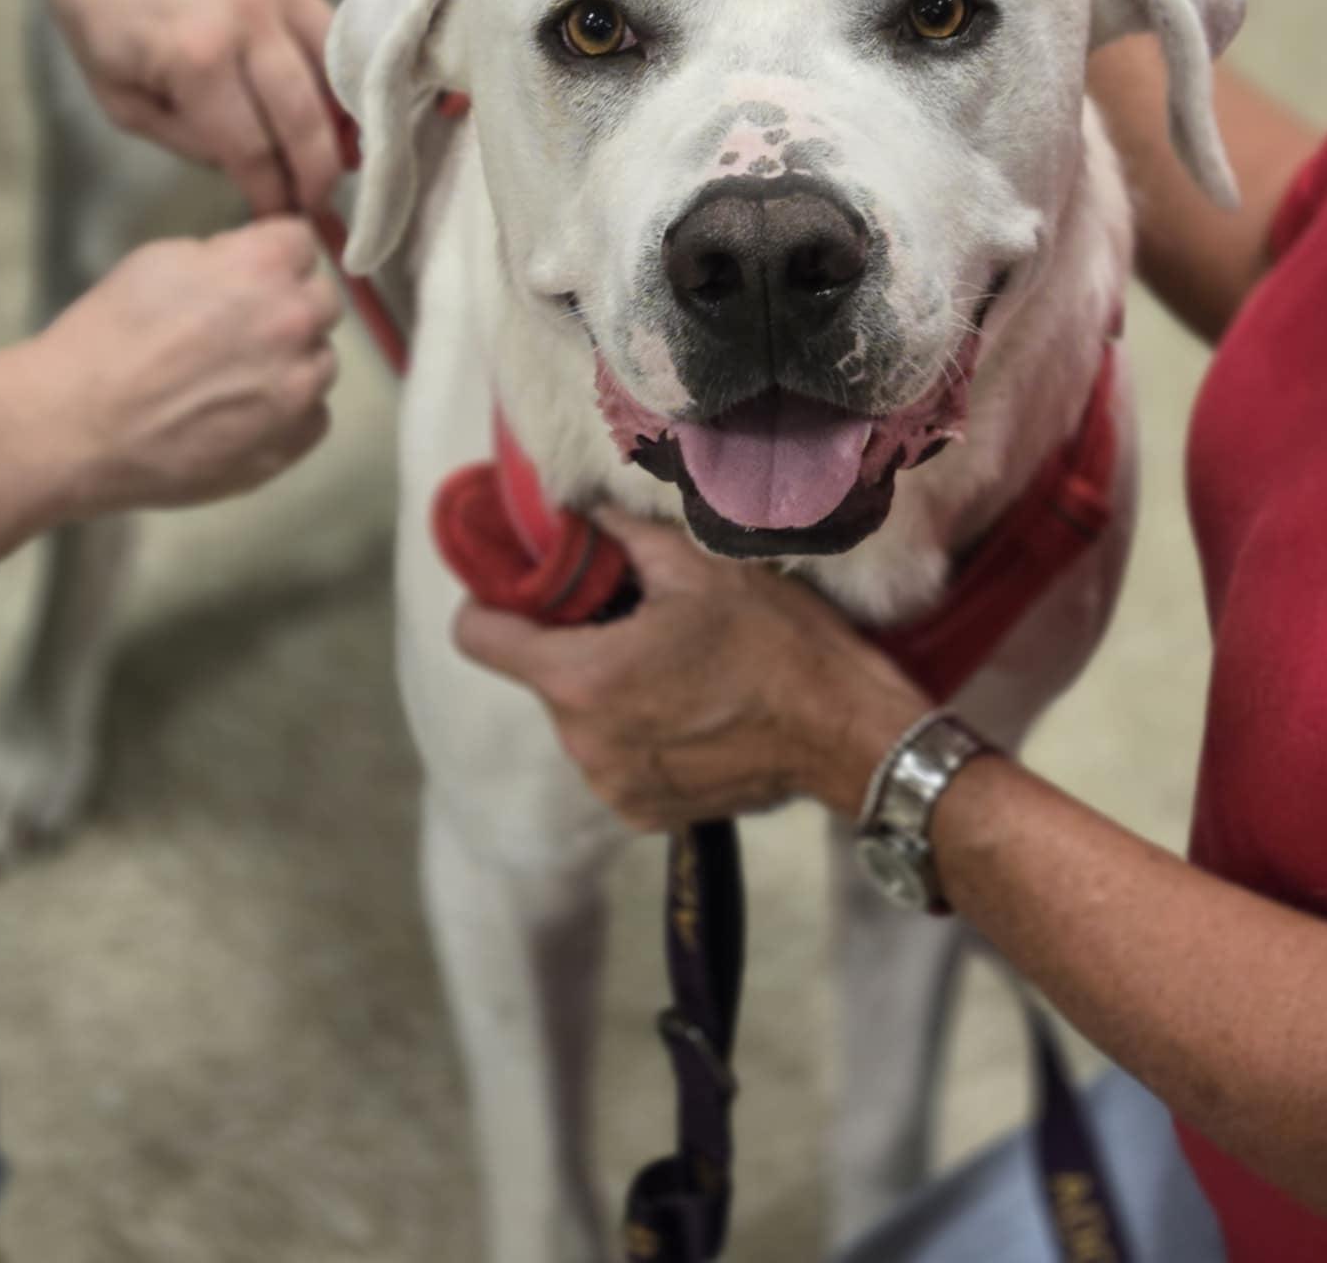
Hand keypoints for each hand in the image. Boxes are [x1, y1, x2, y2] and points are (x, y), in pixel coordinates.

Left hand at [24, 0, 341, 214]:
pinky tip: (343, 107)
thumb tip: (246, 163)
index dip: (269, 194)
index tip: (278, 221)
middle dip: (315, 175)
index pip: (250, 150)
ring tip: (342, 163)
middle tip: (319, 205)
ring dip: (343, 129)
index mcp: (190, 57)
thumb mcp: (114, 89)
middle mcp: (245, 22)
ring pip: (333, 78)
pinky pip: (333, 37)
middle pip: (303, 121)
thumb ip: (184, 136)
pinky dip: (342, 77)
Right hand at [36, 219, 341, 514]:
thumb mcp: (159, 261)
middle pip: (322, 301)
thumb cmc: (106, 339)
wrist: (74, 427)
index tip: (256, 273)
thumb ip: (226, 254)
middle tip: (239, 329)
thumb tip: (257, 258)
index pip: (303, 243)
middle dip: (288, 306)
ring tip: (232, 378)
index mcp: (264, 268)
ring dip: (292, 363)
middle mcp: (294, 324)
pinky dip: (286, 414)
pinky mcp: (290, 443)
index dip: (275, 256)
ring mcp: (297, 389)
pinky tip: (236, 415)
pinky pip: (313, 417)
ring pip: (322, 362)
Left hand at [455, 507, 927, 828]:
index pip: (478, 636)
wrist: (849, 735)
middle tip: (640, 614)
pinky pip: (615, 757)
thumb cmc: (777, 642)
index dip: (493, 600)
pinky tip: (696, 707)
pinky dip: (639, 730)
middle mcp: (582, 742)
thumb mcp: (699, 566)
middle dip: (577, 640)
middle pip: (541, 672)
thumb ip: (620, 537)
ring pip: (580, 715)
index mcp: (581, 677)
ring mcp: (612, 784)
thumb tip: (575, 514)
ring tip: (678, 663)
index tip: (526, 584)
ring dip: (611, 687)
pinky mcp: (644, 813)